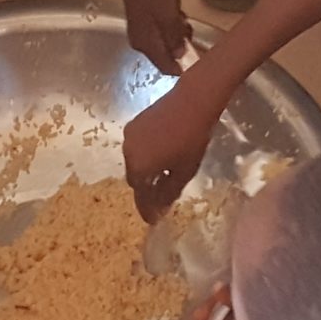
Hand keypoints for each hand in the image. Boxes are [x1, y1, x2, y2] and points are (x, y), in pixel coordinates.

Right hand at [118, 0, 189, 76]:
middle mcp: (140, 42)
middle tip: (191, 31)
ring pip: (164, 42)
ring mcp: (140, 30)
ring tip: (184, 18)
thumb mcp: (169, 16)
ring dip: (177, 34)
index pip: (166, 68)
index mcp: (145, 44)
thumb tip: (179, 56)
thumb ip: (174, 39)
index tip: (199, 62)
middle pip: (165, 55)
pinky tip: (176, 12)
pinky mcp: (142, 19)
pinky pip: (160, 30)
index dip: (183, 68)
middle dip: (181, 47)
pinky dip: (170, 25)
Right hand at [123, 91, 214, 222]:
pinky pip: (138, 147)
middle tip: (160, 198)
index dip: (147, 208)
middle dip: (147, 189)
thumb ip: (168, 193)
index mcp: (138, 167)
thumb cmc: (192, 139)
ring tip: (164, 175)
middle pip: (135, 178)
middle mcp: (127, 152)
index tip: (154, 219)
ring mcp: (129, 135)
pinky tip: (162, 155)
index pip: (139, 195)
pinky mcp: (135, 122)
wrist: (193, 100)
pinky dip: (147, 155)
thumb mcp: (184, 171)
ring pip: (136, 161)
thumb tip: (159, 211)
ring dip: (147, 171)